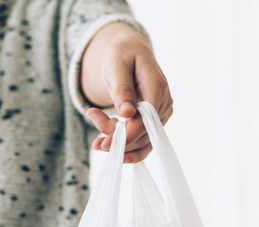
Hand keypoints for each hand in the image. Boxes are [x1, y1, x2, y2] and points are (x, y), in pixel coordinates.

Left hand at [82, 27, 172, 162]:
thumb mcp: (116, 66)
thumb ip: (122, 89)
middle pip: (143, 133)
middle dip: (117, 141)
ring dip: (120, 145)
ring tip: (97, 143)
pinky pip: (142, 138)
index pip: (145, 122)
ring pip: (142, 140)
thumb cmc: (122, 54)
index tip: (103, 143)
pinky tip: (108, 143)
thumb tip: (128, 113)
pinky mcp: (154, 118)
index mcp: (156, 87)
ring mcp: (161, 112)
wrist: (129, 50)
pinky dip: (126, 143)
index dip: (126, 136)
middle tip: (95, 141)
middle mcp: (163, 102)